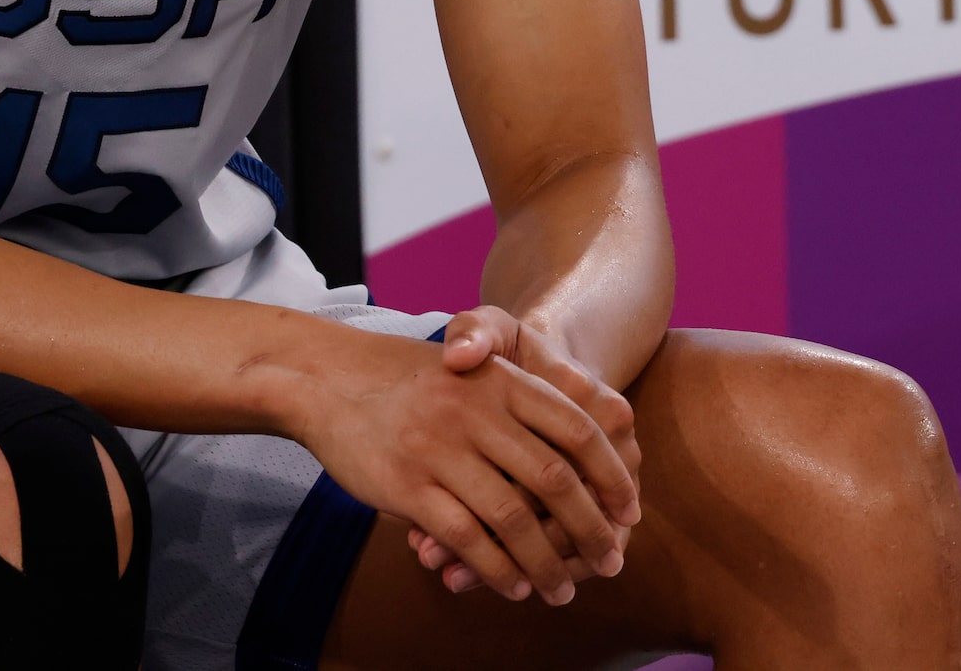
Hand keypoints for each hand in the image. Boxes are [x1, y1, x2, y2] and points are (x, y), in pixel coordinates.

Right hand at [286, 318, 638, 604]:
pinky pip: (467, 538)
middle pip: (555, 481)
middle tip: (610, 564)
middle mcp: (477, 411)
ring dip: (547, 564)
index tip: (628, 513)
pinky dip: (497, 569)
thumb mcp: (474, 368)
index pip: (578, 430)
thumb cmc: (415, 384)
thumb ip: (525, 407)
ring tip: (564, 592)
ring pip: (513, 519)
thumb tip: (586, 466)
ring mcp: (441, 448)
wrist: (332, 380)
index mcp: (503, 380)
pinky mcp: (408, 484)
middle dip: (590, 530)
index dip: (609, 476)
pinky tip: (514, 585)